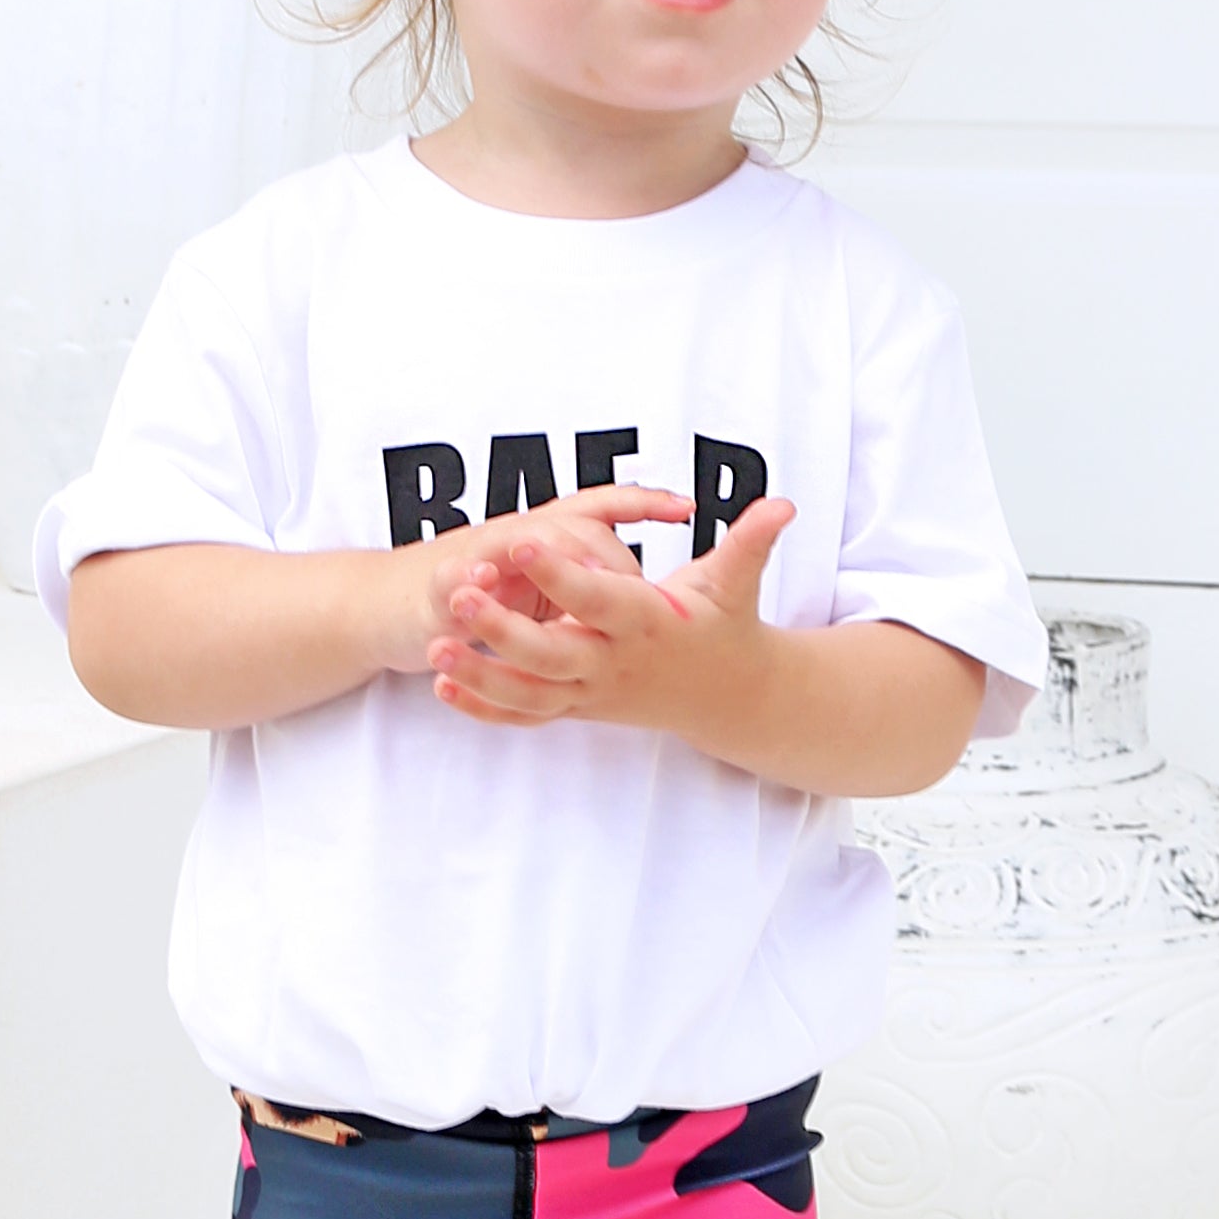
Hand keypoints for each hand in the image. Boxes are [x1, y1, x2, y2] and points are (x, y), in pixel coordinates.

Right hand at [371, 482, 692, 674]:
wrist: (401, 602)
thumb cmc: (482, 592)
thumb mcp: (541, 585)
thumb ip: (583, 581)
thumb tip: (640, 587)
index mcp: (549, 537)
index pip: (603, 508)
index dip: (644, 502)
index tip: (688, 507)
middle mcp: (519, 536)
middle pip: (571, 527)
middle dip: (604, 550)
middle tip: (637, 583)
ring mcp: (478, 554)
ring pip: (518, 540)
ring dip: (547, 551)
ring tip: (582, 577)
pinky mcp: (440, 581)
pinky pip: (455, 573)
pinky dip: (468, 573)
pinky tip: (480, 580)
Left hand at [429, 495, 797, 743]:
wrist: (731, 699)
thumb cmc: (726, 627)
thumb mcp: (734, 583)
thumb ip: (749, 542)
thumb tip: (783, 503)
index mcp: (647, 623)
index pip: (597, 596)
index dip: (559, 569)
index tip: (520, 538)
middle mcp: (615, 662)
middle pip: (551, 652)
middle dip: (501, 628)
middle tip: (454, 597)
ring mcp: (593, 692)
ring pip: (530, 693)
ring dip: (481, 676)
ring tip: (434, 651)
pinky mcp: (578, 709)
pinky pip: (526, 715)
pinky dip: (485, 707)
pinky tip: (443, 686)